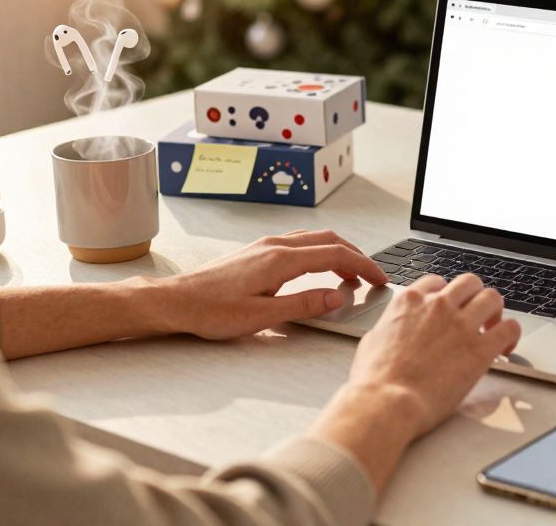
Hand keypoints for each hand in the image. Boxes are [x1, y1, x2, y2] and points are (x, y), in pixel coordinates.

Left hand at [146, 230, 388, 339]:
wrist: (176, 301)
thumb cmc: (211, 311)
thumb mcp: (262, 316)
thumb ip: (304, 305)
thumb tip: (336, 297)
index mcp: (281, 259)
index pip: (335, 254)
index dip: (363, 266)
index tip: (379, 279)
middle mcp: (275, 245)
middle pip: (329, 240)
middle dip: (356, 256)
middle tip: (371, 277)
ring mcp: (266, 246)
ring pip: (314, 239)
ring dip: (338, 253)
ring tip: (350, 276)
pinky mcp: (258, 252)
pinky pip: (299, 244)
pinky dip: (319, 253)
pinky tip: (318, 270)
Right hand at [309, 273, 521, 492]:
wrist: (386, 402)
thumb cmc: (374, 380)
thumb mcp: (372, 340)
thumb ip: (390, 328)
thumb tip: (392, 332)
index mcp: (409, 302)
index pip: (437, 282)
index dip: (447, 294)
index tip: (451, 307)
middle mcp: (437, 306)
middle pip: (469, 282)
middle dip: (474, 297)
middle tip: (476, 315)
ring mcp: (460, 325)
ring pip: (492, 298)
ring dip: (495, 311)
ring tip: (493, 328)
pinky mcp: (479, 349)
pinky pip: (509, 328)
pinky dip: (510, 335)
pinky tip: (505, 347)